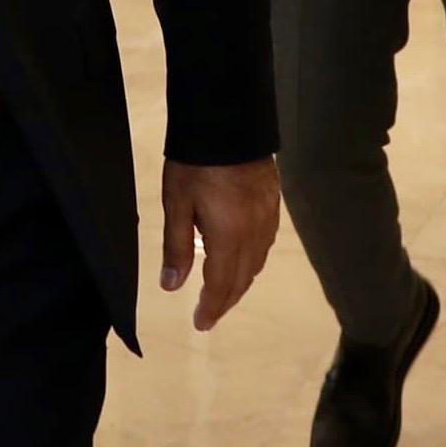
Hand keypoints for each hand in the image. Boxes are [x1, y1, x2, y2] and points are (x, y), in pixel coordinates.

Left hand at [159, 156, 282, 331]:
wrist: (229, 123)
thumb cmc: (195, 164)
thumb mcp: (177, 204)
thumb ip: (176, 247)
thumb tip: (172, 287)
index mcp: (228, 237)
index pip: (221, 284)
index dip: (211, 307)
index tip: (201, 324)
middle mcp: (253, 234)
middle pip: (242, 279)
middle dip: (226, 300)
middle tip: (211, 315)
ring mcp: (267, 219)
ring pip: (257, 263)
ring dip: (241, 283)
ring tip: (225, 293)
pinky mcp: (273, 204)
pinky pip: (265, 244)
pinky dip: (253, 261)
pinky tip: (245, 260)